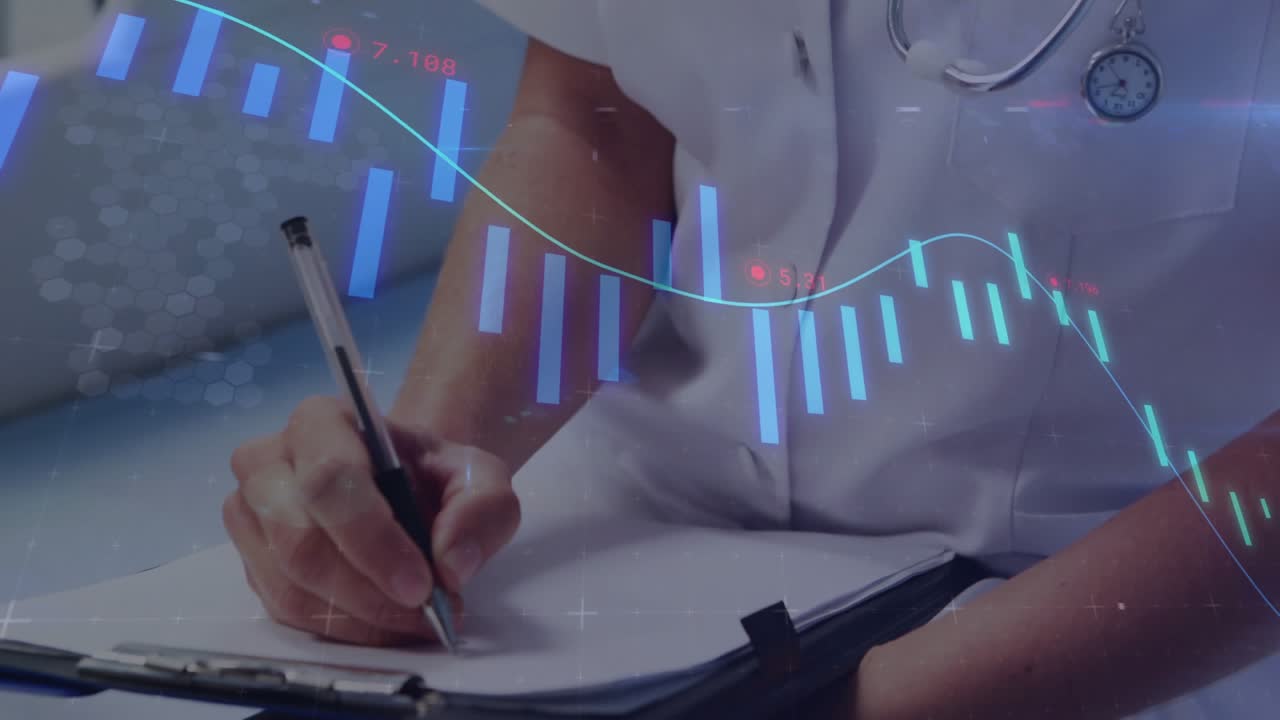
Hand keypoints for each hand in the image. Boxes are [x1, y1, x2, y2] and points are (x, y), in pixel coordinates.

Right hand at [222, 396, 519, 645]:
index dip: (372, 538)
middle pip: (298, 540)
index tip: (421, 583)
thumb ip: (482, 507)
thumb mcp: (479, 477)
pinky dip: (342, 628)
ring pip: (290, 585)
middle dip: (367, 589)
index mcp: (321, 422)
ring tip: (413, 618)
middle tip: (422, 610)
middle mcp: (269, 463)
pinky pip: (286, 611)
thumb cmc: (431, 477)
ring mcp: (251, 516)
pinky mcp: (253, 563)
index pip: (329, 480)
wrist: (405, 489)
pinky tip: (383, 622)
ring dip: (358, 616)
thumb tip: (452, 562)